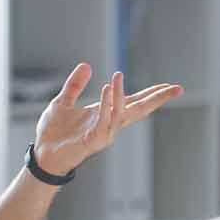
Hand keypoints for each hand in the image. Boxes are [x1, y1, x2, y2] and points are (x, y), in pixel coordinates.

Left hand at [33, 63, 182, 174]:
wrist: (42, 154)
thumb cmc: (54, 132)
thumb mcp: (63, 102)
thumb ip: (75, 85)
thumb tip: (87, 65)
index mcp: (104, 114)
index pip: (133, 101)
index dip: (152, 94)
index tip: (170, 86)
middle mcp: (108, 124)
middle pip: (139, 110)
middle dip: (157, 99)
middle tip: (177, 88)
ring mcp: (102, 133)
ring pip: (120, 113)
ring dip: (120, 94)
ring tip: (117, 76)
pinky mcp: (92, 141)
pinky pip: (103, 121)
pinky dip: (106, 105)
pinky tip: (107, 90)